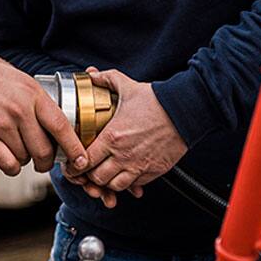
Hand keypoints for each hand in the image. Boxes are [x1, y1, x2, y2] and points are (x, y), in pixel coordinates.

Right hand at [0, 42, 89, 176]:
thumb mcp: (17, 75)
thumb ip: (33, 95)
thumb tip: (46, 111)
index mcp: (32, 94)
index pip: (62, 126)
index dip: (74, 147)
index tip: (80, 159)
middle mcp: (20, 111)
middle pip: (44, 150)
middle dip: (46, 162)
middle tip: (43, 162)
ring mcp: (2, 126)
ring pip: (25, 158)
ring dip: (25, 161)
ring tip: (18, 151)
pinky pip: (7, 164)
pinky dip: (10, 167)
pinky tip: (7, 160)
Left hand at [63, 68, 187, 208]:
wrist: (184, 111)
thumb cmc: (156, 100)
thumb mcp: (127, 86)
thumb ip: (105, 79)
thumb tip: (92, 74)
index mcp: (112, 137)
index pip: (85, 160)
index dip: (77, 163)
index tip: (76, 160)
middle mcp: (123, 155)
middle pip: (97, 178)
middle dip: (90, 175)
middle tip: (90, 168)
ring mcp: (139, 165)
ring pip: (115, 186)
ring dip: (108, 181)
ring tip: (108, 172)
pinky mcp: (153, 171)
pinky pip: (135, 185)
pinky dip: (128, 183)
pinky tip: (126, 173)